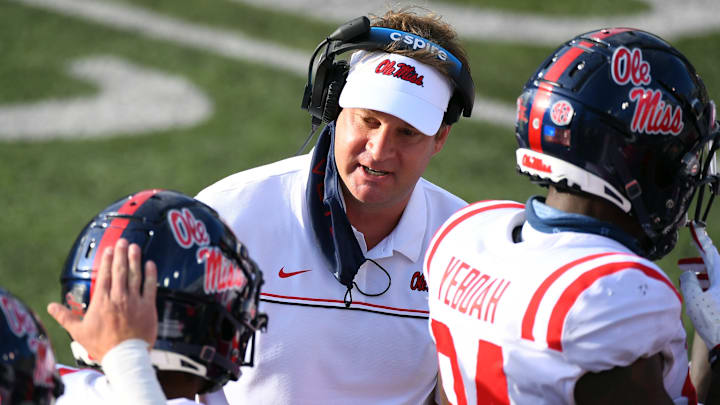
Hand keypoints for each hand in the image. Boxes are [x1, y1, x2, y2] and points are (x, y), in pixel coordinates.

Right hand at [47, 238, 157, 361]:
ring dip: (135, 259)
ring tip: (134, 247)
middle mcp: (119, 297)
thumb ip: (65, 316)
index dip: (106, 260)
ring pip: (135, 275)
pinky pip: (151, 286)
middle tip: (121, 241)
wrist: (124, 356)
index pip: (105, 275)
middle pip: (120, 270)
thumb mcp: (79, 331)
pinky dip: (151, 274)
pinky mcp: (148, 307)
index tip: (107, 249)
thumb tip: (50, 307)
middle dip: (120, 254)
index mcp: (102, 301)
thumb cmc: (102, 345)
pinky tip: (151, 263)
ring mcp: (135, 301)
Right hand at [679, 222, 719, 348]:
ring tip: (691, 278)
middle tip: (686, 263)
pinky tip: (700, 292)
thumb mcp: (695, 299)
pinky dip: (710, 285)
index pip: (710, 252)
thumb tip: (687, 276)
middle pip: (716, 264)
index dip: (701, 240)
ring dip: (704, 275)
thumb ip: (688, 282)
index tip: (695, 228)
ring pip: (719, 276)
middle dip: (700, 262)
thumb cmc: (715, 322)